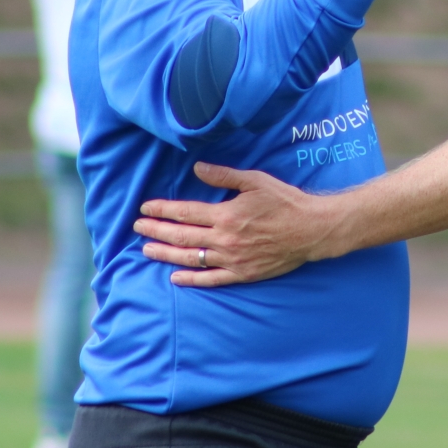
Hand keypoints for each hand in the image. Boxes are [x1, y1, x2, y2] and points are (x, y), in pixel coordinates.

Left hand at [134, 163, 337, 286]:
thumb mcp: (255, 181)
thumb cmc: (284, 202)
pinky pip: (211, 279)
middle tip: (137, 228)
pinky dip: (191, 279)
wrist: (310, 230)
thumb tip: (197, 168)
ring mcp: (232, 259)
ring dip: (166, 254)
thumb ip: (223, 176)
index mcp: (226, 214)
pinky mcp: (242, 274)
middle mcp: (225, 239)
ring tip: (147, 250)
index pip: (185, 213)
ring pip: (191, 258)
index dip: (162, 210)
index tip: (146, 208)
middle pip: (182, 236)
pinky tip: (175, 277)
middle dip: (156, 231)